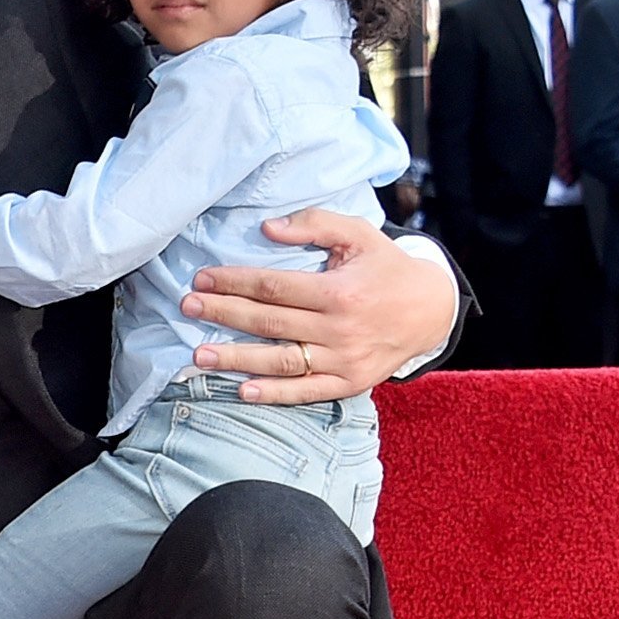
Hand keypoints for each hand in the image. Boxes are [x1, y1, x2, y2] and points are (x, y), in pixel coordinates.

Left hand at [187, 210, 458, 402]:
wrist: (431, 310)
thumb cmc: (386, 268)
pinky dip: (274, 394)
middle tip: (187, 307)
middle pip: (268, 322)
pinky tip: (242, 391)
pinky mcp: (349, 384)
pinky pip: (306, 392)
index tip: (202, 279)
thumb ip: (315, 224)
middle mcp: (339, 329)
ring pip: (280, 361)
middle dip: (223, 314)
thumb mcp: (359, 234)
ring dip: (236, 359)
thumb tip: (268, 229)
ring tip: (198, 355)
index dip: (234, 281)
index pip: (273, 286)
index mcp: (338, 291)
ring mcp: (343, 360)